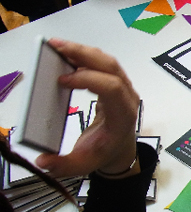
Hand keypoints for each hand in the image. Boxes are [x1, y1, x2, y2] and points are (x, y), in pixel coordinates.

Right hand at [36, 39, 139, 177]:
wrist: (120, 151)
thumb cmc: (103, 154)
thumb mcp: (84, 164)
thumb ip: (63, 166)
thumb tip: (43, 160)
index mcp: (122, 115)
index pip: (112, 88)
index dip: (87, 79)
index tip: (63, 79)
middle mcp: (128, 98)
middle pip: (111, 67)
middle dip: (84, 54)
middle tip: (57, 47)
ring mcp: (125, 88)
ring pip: (108, 62)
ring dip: (84, 51)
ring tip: (58, 46)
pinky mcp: (117, 84)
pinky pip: (105, 64)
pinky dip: (87, 56)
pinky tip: (68, 54)